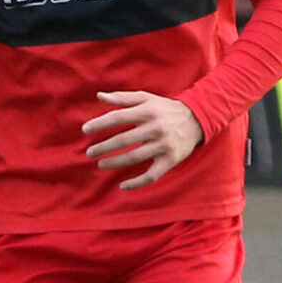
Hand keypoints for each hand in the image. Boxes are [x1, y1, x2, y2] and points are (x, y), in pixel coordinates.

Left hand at [82, 91, 202, 191]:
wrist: (197, 119)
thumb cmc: (165, 108)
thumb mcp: (146, 98)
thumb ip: (122, 98)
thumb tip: (99, 96)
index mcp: (147, 111)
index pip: (118, 117)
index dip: (100, 124)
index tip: (85, 130)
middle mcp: (155, 128)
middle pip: (124, 139)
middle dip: (103, 147)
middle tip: (89, 153)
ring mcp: (163, 145)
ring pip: (134, 157)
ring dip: (115, 163)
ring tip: (101, 165)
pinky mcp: (170, 160)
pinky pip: (151, 175)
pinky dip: (137, 183)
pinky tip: (122, 186)